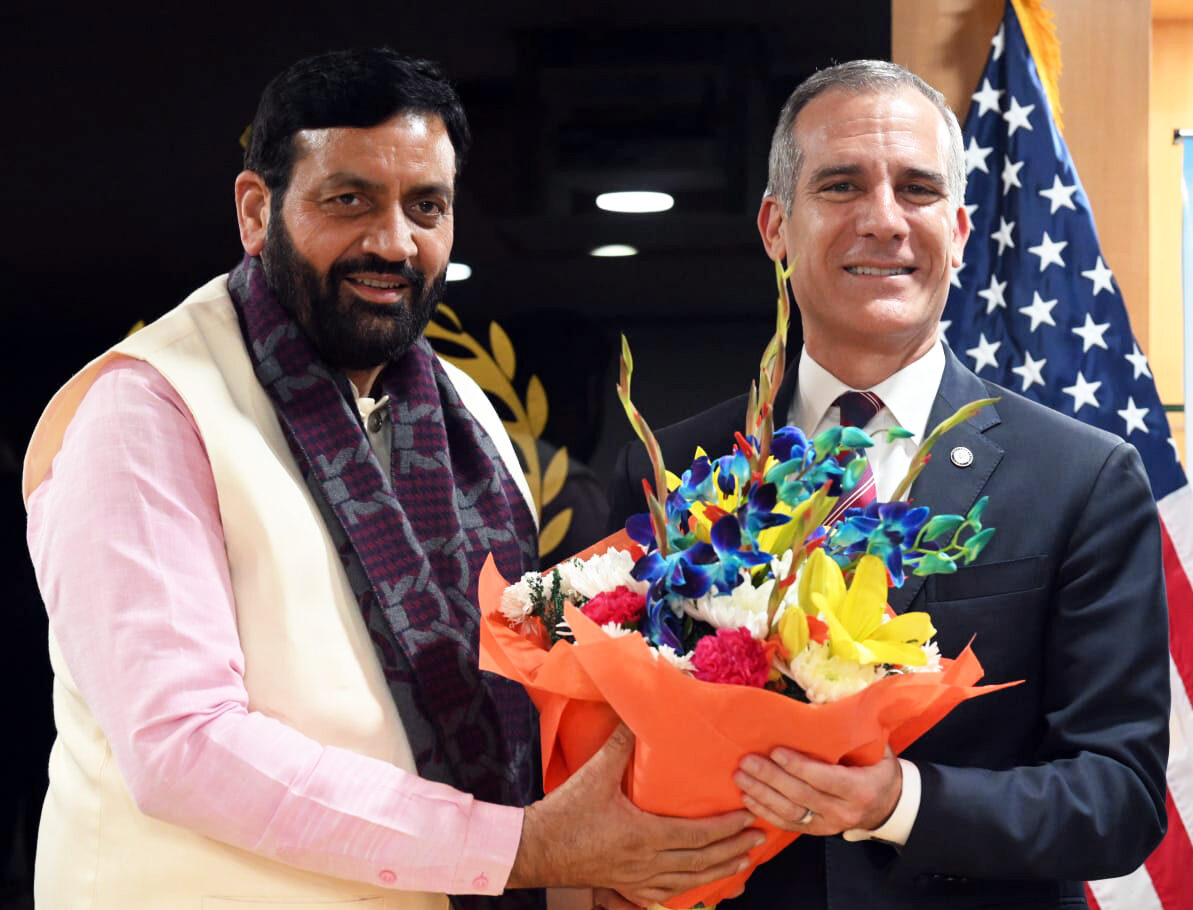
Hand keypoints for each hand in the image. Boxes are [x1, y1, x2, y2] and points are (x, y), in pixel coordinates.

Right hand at [508, 724, 761, 904]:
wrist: (536, 849)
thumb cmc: (566, 813)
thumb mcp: (595, 775)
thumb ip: (619, 746)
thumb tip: (636, 715)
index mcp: (644, 836)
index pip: (696, 837)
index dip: (725, 829)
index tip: (747, 818)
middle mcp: (646, 863)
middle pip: (700, 863)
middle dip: (733, 851)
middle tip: (758, 840)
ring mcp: (636, 880)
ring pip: (688, 882)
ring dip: (718, 872)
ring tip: (742, 862)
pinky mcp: (624, 886)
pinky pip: (665, 893)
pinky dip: (689, 888)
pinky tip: (699, 884)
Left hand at [734, 746, 901, 835]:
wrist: (888, 804)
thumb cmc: (877, 768)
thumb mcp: (874, 747)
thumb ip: (850, 730)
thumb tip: (813, 709)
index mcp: (861, 788)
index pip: (825, 779)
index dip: (798, 766)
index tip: (775, 751)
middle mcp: (844, 812)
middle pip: (801, 795)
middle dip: (771, 777)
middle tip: (748, 760)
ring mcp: (829, 825)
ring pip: (790, 812)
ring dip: (762, 794)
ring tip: (741, 776)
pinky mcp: (816, 831)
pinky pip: (787, 824)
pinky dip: (764, 811)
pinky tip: (747, 797)